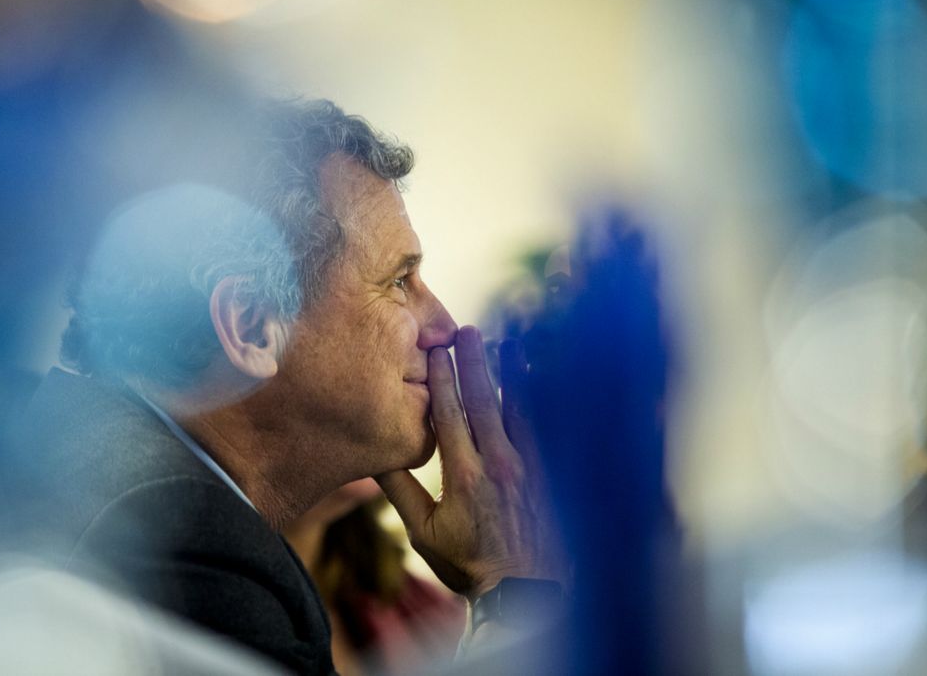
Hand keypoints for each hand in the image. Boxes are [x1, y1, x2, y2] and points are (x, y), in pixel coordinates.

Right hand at [377, 326, 559, 600]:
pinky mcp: (550, 474)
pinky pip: (544, 428)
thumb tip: (375, 453)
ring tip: (509, 343)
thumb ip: (400, 490)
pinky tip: (540, 382)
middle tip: (467, 331)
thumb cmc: (469, 565)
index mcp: (464, 474)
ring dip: (512, 373)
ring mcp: (530, 467)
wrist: (525, 594)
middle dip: (474, 362)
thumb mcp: (423, 533)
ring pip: (520, 408)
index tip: (436, 350)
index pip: (449, 413)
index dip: (442, 378)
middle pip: (484, 400)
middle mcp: (499, 463)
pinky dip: (540, 401)